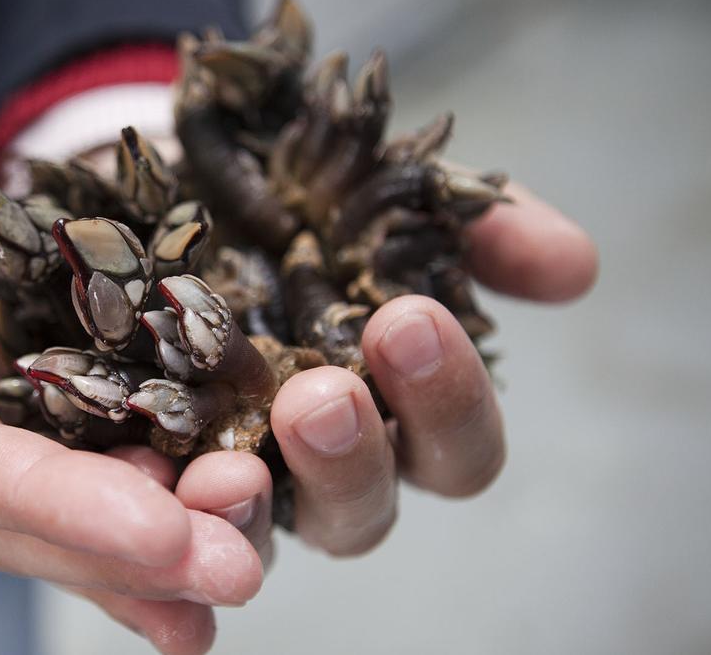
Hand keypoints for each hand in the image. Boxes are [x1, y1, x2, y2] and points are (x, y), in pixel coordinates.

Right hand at [0, 32, 258, 653]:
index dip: (49, 503)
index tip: (156, 530)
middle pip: (11, 517)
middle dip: (121, 553)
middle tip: (232, 570)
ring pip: (52, 512)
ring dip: (146, 552)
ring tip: (237, 569)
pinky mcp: (16, 394)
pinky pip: (82, 459)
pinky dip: (147, 502)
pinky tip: (216, 525)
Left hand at [173, 182, 597, 560]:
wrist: (169, 174)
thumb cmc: (297, 196)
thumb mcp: (385, 188)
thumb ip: (475, 227)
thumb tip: (572, 264)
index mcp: (395, 412)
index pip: (454, 450)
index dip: (447, 402)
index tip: (410, 318)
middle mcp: (315, 463)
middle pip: (360, 512)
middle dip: (348, 460)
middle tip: (320, 397)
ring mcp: (228, 471)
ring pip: (251, 536)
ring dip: (246, 513)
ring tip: (224, 468)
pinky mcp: (139, 465)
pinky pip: (146, 521)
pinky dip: (149, 518)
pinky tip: (139, 480)